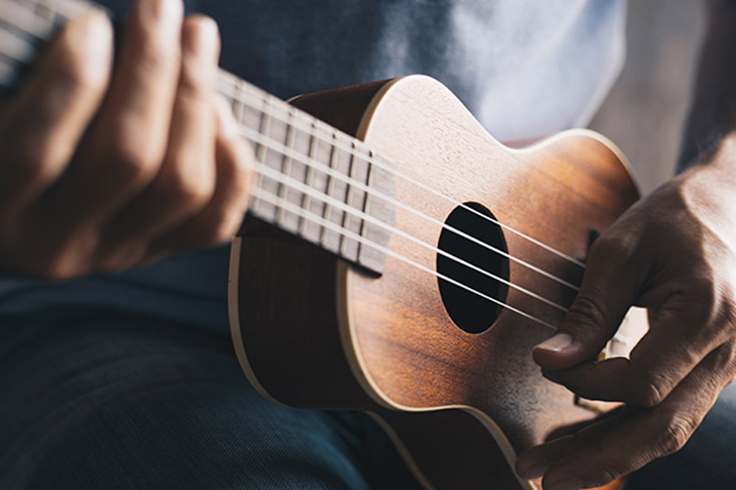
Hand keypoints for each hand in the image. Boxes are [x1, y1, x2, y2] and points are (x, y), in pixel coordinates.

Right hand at [0, 0, 252, 278]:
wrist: (15, 204)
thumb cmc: (6, 122)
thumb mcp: (0, 103)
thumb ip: (30, 75)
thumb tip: (92, 33)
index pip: (39, 152)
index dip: (73, 82)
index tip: (93, 22)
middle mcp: (55, 242)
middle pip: (128, 159)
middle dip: (152, 70)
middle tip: (161, 5)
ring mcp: (115, 252)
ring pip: (182, 186)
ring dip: (196, 100)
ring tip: (197, 36)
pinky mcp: (158, 250)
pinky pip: (214, 220)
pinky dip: (231, 163)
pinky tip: (219, 109)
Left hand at [516, 140, 735, 489]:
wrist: (728, 204)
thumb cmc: (675, 217)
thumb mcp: (623, 249)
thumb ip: (590, 310)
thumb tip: (551, 362)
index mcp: (711, 314)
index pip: (645, 382)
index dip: (589, 383)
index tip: (549, 366)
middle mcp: (728, 351)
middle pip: (663, 426)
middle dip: (599, 458)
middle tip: (540, 477)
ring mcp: (725, 366)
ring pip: (668, 428)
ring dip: (609, 455)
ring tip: (552, 473)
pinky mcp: (709, 369)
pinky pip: (670, 411)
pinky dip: (626, 431)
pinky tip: (586, 444)